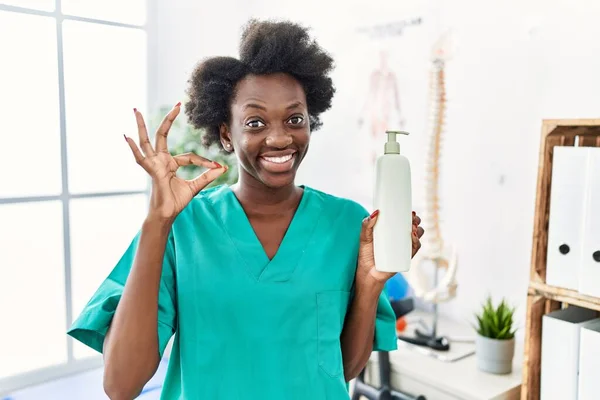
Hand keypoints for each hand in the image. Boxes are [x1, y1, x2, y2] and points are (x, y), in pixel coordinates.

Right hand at [124, 103, 226, 221]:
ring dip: (141, 125)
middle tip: (178, 104)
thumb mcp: (195, 186)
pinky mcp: (151, 171)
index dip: (204, 162)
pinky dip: (133, 148)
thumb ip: (207, 176)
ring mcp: (154, 164)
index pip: (189, 157)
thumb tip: (222, 168)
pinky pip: (141, 158)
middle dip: (169, 119)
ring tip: (135, 110)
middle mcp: (160, 160)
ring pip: (146, 141)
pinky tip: (126, 136)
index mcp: (170, 164)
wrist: (167, 215)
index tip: (216, 167)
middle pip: (162, 135)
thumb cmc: (176, 202)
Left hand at [356, 210, 424, 285]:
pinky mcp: (404, 259)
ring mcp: (404, 250)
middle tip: (412, 218)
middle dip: (416, 222)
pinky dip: (416, 243)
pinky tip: (412, 237)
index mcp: (393, 234)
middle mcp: (401, 241)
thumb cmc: (366, 254)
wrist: (367, 272)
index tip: (411, 212)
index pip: (406, 223)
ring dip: (418, 231)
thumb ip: (366, 225)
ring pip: (417, 239)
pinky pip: (414, 250)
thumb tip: (376, 212)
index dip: (412, 217)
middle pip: (415, 229)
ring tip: (411, 228)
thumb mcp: (364, 237)